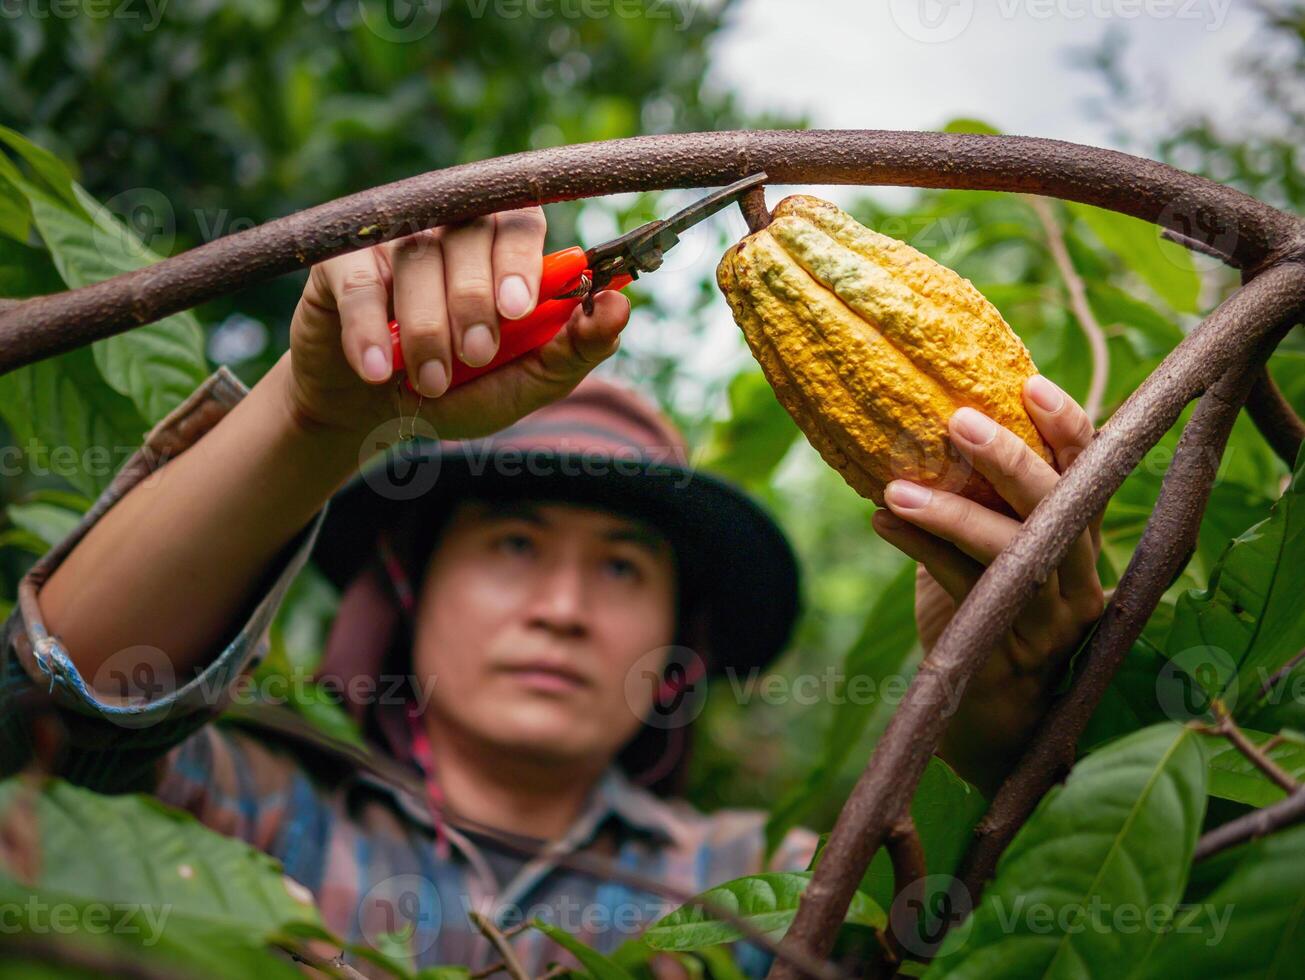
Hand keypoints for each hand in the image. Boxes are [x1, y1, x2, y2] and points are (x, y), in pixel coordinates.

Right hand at [283, 207, 630, 441]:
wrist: (373, 416)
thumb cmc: (458, 391)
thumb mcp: (524, 384)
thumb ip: (574, 350)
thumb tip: (619, 305)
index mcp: (504, 252)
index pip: (524, 222)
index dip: (522, 259)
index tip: (519, 310)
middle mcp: (453, 232)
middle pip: (472, 234)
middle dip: (475, 302)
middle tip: (476, 355)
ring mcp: (397, 241)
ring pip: (420, 259)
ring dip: (427, 328)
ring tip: (432, 381)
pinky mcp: (344, 261)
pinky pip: (362, 283)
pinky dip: (371, 330)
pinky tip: (378, 370)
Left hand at [870, 375, 1104, 791]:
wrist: (993, 712)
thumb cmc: (988, 606)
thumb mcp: (992, 547)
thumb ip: (977, 498)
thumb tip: (917, 426)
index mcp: (1080, 537)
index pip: (1091, 471)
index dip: (1068, 428)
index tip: (1030, 384)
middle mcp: (1078, 573)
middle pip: (1059, 506)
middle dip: (1010, 460)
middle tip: (959, 422)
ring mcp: (1049, 614)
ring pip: (1013, 553)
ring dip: (952, 513)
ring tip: (895, 488)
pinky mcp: (1008, 645)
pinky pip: (966, 592)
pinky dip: (921, 552)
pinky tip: (881, 522)